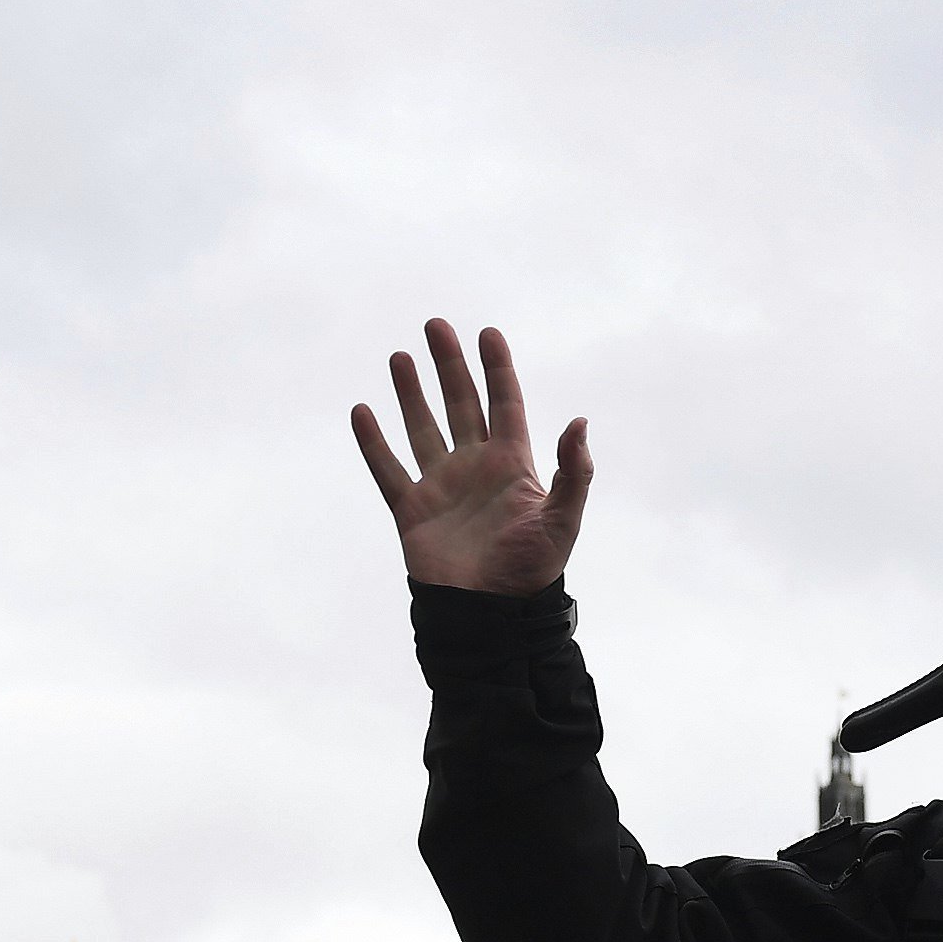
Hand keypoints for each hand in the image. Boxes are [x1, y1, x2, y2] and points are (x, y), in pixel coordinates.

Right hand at [351, 320, 593, 593]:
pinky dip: (374, 443)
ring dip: (411, 393)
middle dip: (448, 365)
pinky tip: (362, 412)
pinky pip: (389, 470)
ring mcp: (441, 487)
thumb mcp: (563, 519)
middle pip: (460, 404)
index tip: (487, 333)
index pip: (504, 403)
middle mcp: (475, 468)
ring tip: (400, 357)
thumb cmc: (532, 570)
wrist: (490, 615)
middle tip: (435, 326)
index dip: (497, 368)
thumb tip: (580, 423)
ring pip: (423, 427)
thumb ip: (575, 472)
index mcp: (512, 465)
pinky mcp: (412, 511)